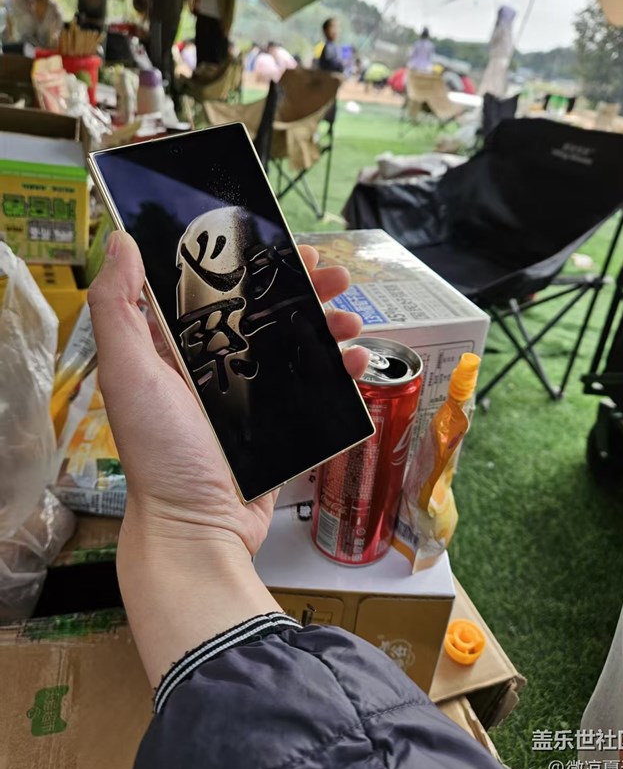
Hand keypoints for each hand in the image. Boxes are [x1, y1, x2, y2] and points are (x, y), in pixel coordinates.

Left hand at [88, 231, 366, 555]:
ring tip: (352, 320)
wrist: (198, 528)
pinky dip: (341, 372)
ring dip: (329, 327)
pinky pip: (315, 389)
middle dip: (304, 290)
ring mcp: (252, 397)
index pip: (219, 289)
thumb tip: (119, 241)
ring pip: (298, 347)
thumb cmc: (160, 452)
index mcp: (178, 349)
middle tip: (333, 276)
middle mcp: (216, 366)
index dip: (251, 263)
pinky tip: (358, 361)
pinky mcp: (280, 425)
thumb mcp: (129, 373)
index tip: (283, 246)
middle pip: (267, 313)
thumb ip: (118, 308)